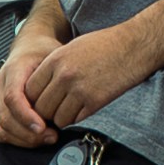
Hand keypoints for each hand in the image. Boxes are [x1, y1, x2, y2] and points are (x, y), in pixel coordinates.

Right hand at [0, 24, 66, 144]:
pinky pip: (2, 131)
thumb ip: (57, 76)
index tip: (43, 127)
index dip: (26, 116)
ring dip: (25, 139)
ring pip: (2, 128)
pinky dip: (18, 140)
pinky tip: (36, 138)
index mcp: (13, 69)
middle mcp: (0, 84)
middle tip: (51, 136)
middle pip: (6, 117)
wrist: (29, 47)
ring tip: (47, 138)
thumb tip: (67, 99)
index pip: (12, 97)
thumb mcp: (54, 56)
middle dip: (29, 133)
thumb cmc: (43, 53)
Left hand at [21, 22, 161, 132]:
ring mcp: (80, 90)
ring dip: (61, 118)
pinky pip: (75, 119)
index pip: (30, 90)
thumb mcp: (72, 48)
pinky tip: (81, 109)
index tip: (40, 100)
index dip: (33, 99)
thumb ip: (54, 66)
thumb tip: (42, 86)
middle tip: (53, 109)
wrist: (133, 46)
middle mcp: (64, 76)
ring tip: (68, 110)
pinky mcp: (95, 101)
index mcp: (55, 60)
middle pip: (41, 107)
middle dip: (45, 112)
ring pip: (57, 118)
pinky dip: (75, 118)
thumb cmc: (106, 45)